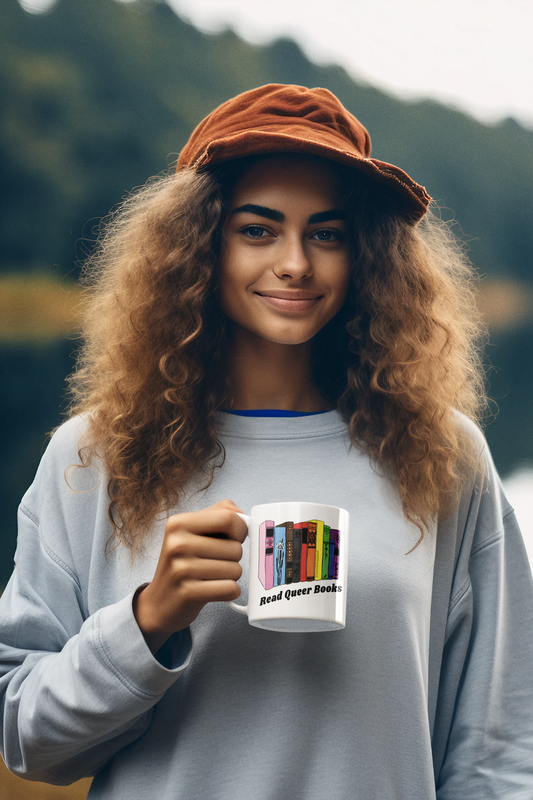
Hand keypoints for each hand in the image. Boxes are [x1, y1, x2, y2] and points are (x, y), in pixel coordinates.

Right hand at [133, 499, 246, 652]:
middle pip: (235, 547)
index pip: (229, 518)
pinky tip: (213, 590)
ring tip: (210, 577)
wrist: (159, 603)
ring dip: (230, 576)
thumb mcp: (192, 533)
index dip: (241, 530)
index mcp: (178, 523)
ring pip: (236, 570)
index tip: (233, 538)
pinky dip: (229, 591)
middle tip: (213, 563)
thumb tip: (243, 516)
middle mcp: (177, 543)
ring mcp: (181, 569)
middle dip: (233, 558)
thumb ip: (219, 515)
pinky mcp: (188, 593)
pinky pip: (230, 588)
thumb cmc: (184, 564)